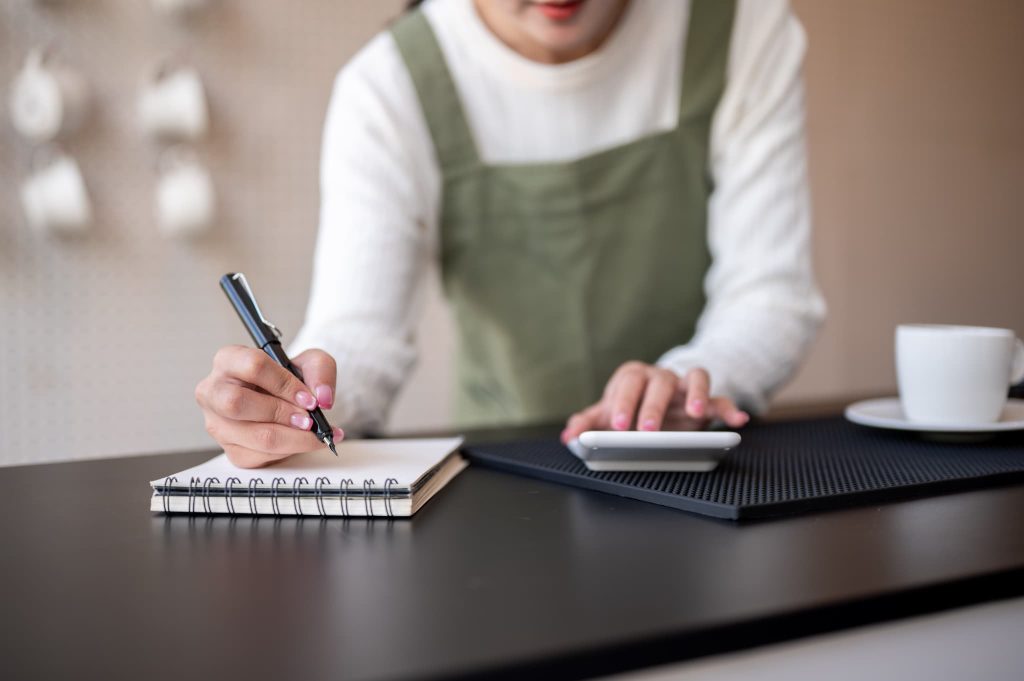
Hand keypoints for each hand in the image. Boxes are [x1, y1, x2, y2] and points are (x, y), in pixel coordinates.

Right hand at [194, 346, 343, 467]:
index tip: (309, 398)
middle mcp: (214, 391)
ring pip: (255, 436)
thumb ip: (321, 369)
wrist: (284, 402)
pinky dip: (290, 451)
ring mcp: (218, 424)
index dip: (284, 384)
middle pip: (238, 403)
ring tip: (314, 433)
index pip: (252, 366)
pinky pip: (261, 456)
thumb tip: (322, 397)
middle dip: (282, 413)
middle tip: (309, 420)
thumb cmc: (289, 379)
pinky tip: (304, 442)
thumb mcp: (309, 362)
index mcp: (228, 360)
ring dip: (293, 438)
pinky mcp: (230, 450)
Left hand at [561, 362, 748, 443]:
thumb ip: (588, 423)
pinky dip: (730, 408)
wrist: (657, 399)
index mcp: (634, 376)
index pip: (628, 383)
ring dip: (696, 393)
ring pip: (694, 378)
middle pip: (659, 382)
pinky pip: (721, 399)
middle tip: (646, 431)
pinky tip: (738, 421)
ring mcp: (684, 387)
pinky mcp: (706, 400)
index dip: (623, 403)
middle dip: (652, 406)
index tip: (617, 426)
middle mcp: (661, 376)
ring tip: (695, 413)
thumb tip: (569, 436)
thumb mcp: (607, 414)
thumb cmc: (630, 406)